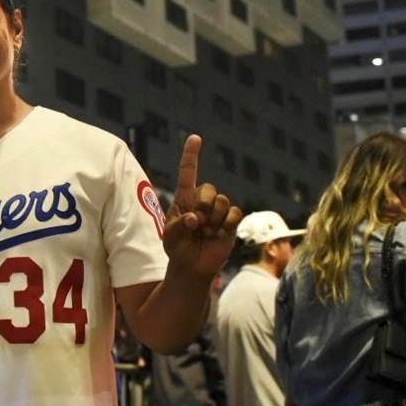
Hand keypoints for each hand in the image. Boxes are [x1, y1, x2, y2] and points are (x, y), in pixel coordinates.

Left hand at [160, 135, 241, 278]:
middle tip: (197, 223)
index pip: (188, 173)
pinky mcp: (230, 222)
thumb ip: (179, 226)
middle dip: (203, 206)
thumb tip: (193, 219)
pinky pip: (235, 212)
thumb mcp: (171, 237)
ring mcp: (217, 211)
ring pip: (223, 201)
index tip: (195, 138)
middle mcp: (202, 201)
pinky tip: (219, 234)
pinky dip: (227, 224)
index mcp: (184, 199)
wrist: (193, 267)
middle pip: (209, 188)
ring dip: (214, 219)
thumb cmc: (177, 249)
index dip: (191, 155)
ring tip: (206, 233)